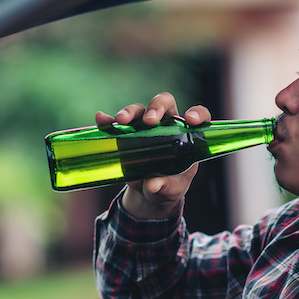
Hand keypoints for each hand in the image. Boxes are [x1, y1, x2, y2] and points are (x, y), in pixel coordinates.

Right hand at [95, 92, 210, 218]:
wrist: (148, 194)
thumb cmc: (168, 188)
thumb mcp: (171, 190)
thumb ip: (165, 186)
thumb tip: (152, 184)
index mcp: (186, 136)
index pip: (198, 116)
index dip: (197, 113)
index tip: (190, 119)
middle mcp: (167, 126)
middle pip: (164, 104)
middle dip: (156, 107)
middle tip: (149, 120)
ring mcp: (145, 128)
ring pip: (139, 111)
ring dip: (130, 112)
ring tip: (121, 121)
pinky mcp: (126, 135)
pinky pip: (116, 124)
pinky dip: (108, 121)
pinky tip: (101, 119)